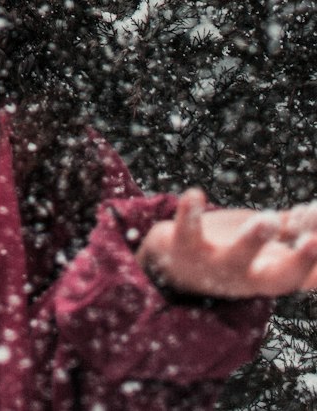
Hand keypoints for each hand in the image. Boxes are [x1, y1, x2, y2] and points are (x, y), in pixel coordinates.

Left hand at [137, 188, 316, 297]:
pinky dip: (189, 214)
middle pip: (279, 279)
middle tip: (313, 241)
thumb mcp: (263, 244)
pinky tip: (195, 194)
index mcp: (270, 274)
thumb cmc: (228, 251)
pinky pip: (186, 233)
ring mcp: (214, 265)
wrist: (171, 266)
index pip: (305, 274)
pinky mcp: (183, 248)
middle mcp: (246, 277)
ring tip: (266, 218)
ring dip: (251, 241)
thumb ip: (290, 228)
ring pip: (234, 260)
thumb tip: (315, 210)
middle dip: (299, 262)